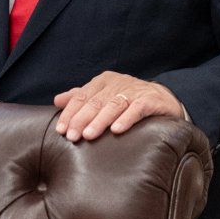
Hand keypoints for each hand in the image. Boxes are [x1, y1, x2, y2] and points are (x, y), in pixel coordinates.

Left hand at [53, 72, 182, 141]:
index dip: (70, 113)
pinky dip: (126, 119)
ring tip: (89, 135)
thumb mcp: (103, 96)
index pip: (82, 96)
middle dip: (81, 119)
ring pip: (113, 105)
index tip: (61, 130)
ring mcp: (134, 91)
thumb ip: (81, 98)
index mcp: (103, 81)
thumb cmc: (128, 100)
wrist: (162, 100)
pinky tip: (116, 130)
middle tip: (72, 136)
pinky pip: (137, 109)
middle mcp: (118, 83)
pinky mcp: (150, 100)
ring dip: (100, 121)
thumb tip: (57, 100)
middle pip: (95, 102)